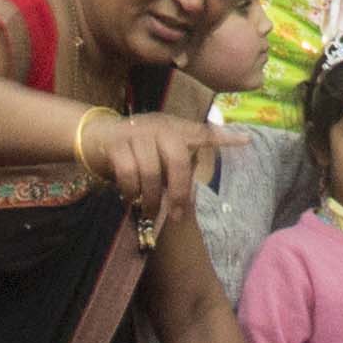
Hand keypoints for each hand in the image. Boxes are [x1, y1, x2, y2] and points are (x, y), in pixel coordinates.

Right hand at [95, 107, 243, 230]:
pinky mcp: (117, 144)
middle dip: (180, 193)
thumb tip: (188, 196)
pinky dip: (131, 191)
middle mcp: (159, 126)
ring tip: (150, 211)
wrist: (95, 135)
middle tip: (178, 215)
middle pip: (178, 161)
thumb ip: (175, 164)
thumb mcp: (159, 150)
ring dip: (152, 198)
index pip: (203, 132)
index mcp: (174, 128)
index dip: (223, 137)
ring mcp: (137, 133)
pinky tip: (131, 199)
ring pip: (152, 172)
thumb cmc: (134, 148)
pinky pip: (129, 174)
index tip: (247, 140)